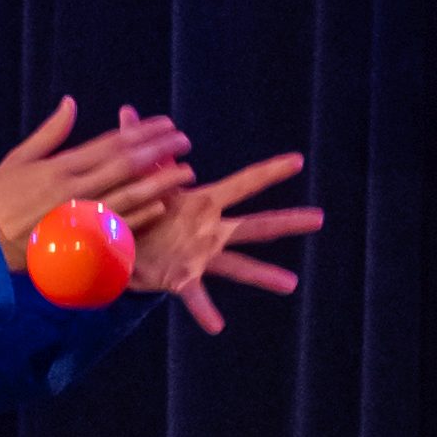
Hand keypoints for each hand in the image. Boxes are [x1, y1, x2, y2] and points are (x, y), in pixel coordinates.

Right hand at [0, 96, 194, 266]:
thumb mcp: (18, 159)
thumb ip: (50, 132)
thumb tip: (71, 103)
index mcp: (59, 167)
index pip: (110, 144)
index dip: (141, 132)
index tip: (166, 124)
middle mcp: (72, 190)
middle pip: (125, 165)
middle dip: (158, 151)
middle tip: (184, 141)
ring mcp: (78, 217)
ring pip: (128, 195)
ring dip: (159, 182)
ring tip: (185, 171)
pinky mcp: (78, 241)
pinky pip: (116, 228)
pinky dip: (140, 216)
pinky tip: (161, 205)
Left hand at [117, 134, 319, 339]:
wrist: (116, 243)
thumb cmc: (135, 209)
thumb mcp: (138, 177)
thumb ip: (135, 146)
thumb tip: (127, 110)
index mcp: (204, 203)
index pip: (243, 183)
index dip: (269, 171)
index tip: (297, 160)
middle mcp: (210, 230)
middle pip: (255, 224)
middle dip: (287, 220)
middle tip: (319, 218)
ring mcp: (199, 255)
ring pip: (237, 265)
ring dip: (263, 274)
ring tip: (290, 283)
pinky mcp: (180, 276)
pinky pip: (195, 296)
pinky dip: (205, 311)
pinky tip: (216, 326)